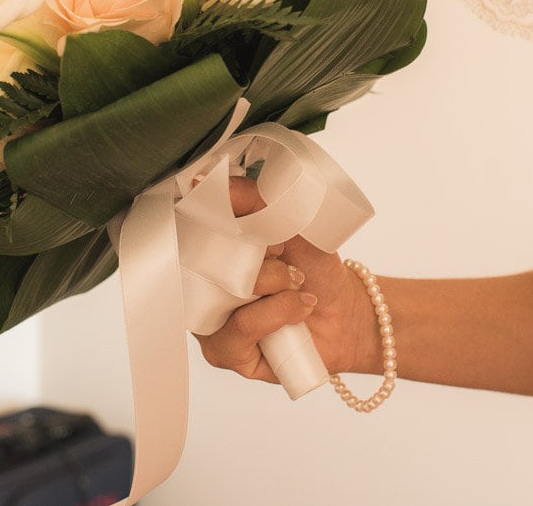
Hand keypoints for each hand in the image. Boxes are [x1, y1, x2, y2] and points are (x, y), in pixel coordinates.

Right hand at [192, 177, 378, 382]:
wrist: (345, 312)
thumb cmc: (313, 266)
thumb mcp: (289, 220)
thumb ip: (249, 198)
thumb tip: (201, 180)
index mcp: (207, 248)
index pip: (186, 228)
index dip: (217, 219)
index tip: (254, 219)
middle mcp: (201, 284)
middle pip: (202, 260)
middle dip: (255, 252)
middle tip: (284, 251)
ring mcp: (208, 320)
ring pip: (225, 293)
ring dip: (272, 283)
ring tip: (297, 283)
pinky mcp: (223, 352)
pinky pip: (242, 327)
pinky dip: (277, 313)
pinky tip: (300, 308)